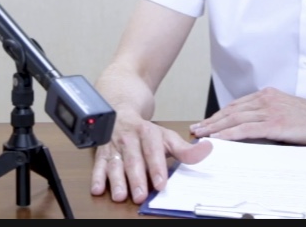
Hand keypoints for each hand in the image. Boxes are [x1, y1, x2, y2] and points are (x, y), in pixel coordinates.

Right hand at [90, 110, 211, 203]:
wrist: (120, 110)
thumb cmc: (145, 131)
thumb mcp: (166, 136)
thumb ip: (185, 148)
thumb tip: (208, 149)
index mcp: (147, 133)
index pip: (152, 151)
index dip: (156, 167)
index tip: (160, 183)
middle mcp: (129, 139)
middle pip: (133, 160)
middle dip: (136, 178)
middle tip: (140, 196)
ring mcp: (114, 146)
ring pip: (114, 164)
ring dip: (116, 180)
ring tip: (120, 195)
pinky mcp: (101, 153)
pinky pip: (98, 165)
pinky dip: (96, 177)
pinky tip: (98, 188)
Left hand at [190, 87, 305, 143]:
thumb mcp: (286, 111)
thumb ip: (269, 115)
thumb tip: (252, 128)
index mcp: (267, 95)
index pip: (236, 105)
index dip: (218, 114)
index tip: (206, 122)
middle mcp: (265, 100)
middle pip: (231, 111)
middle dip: (211, 121)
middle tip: (196, 129)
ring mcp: (269, 111)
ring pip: (234, 119)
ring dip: (215, 128)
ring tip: (201, 134)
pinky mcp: (275, 124)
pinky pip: (246, 129)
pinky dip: (229, 134)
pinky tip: (219, 139)